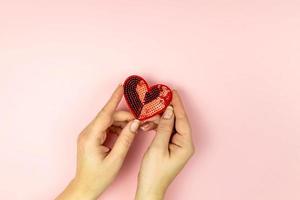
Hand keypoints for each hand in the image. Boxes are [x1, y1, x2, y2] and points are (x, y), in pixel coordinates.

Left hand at [56, 84, 140, 199]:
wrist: (85, 186)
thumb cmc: (98, 176)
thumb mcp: (116, 159)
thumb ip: (126, 139)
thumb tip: (135, 124)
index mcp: (91, 137)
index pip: (105, 113)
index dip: (114, 99)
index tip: (121, 86)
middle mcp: (87, 132)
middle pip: (108, 117)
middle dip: (125, 117)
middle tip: (139, 120)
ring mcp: (88, 135)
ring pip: (108, 121)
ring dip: (121, 123)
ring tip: (133, 128)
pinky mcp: (91, 138)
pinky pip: (106, 127)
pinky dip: (116, 128)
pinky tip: (124, 132)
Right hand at [135, 90, 194, 199]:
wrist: (149, 188)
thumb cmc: (154, 173)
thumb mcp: (157, 148)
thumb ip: (164, 128)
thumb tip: (169, 111)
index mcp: (185, 145)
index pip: (182, 119)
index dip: (177, 104)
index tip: (172, 92)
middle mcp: (185, 144)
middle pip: (177, 121)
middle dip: (165, 111)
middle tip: (156, 101)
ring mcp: (178, 145)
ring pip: (170, 125)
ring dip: (158, 120)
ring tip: (146, 119)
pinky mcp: (171, 147)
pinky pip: (166, 131)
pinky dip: (157, 127)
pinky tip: (148, 126)